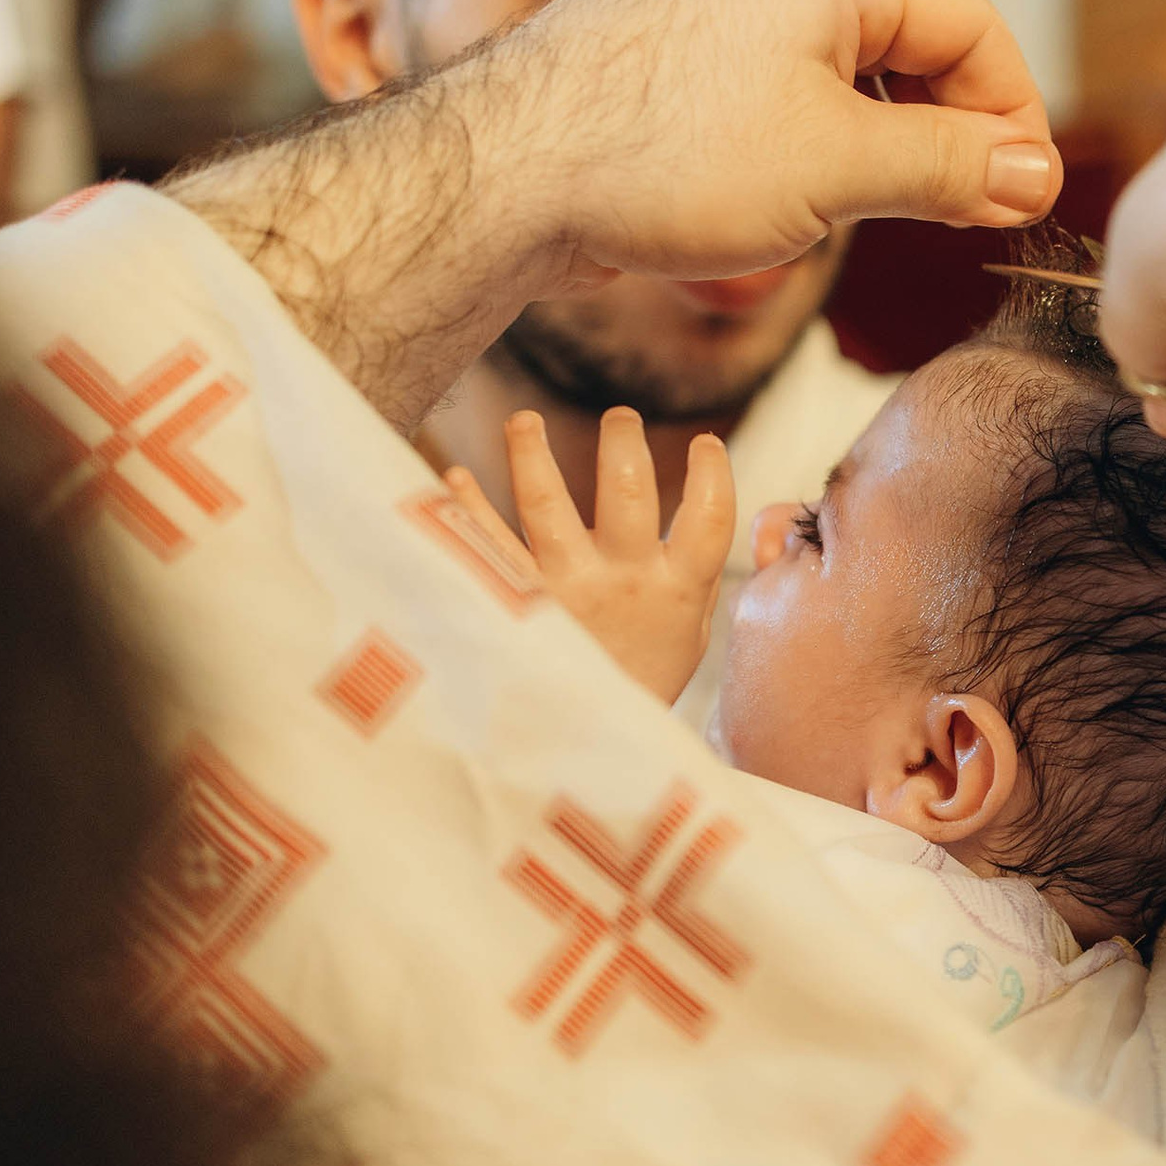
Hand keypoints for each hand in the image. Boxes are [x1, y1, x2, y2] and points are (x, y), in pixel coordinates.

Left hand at [176, 0, 1062, 431]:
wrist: (498, 178)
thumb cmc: (666, 159)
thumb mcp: (840, 169)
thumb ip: (947, 165)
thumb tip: (1030, 173)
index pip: (968, 21)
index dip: (1012, 112)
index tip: (1025, 195)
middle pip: (905, 37)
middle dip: (942, 132)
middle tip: (962, 218)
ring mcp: (706, 0)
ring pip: (834, 71)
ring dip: (871, 147)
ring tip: (862, 221)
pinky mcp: (660, 52)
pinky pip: (766, 90)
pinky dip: (800, 147)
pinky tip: (776, 211)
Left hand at [442, 408, 735, 703]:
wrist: (586, 749)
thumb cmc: (640, 681)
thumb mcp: (687, 638)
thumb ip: (694, 581)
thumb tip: (711, 520)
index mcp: (676, 590)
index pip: (711, 515)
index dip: (713, 471)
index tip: (705, 442)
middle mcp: (623, 582)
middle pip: (628, 490)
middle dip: (623, 441)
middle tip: (620, 417)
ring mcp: (565, 589)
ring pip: (545, 501)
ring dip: (531, 451)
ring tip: (524, 421)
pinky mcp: (514, 601)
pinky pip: (484, 541)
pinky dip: (465, 505)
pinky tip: (453, 477)